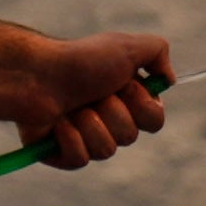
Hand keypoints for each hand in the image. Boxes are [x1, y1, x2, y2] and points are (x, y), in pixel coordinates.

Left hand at [15, 26, 175, 170]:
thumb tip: (169, 80)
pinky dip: (69, 137)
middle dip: (112, 112)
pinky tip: (57, 122)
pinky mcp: (62, 153)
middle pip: (130, 137)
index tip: (124, 85)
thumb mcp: (127, 45)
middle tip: (93, 93)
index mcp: (126, 99)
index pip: (154, 121)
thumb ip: (158, 53)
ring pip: (106, 150)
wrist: (36, 74)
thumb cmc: (81, 60)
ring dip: (89, 123)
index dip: (142, 106)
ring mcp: (86, 138)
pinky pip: (80, 159)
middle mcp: (108, 119)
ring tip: (71, 107)